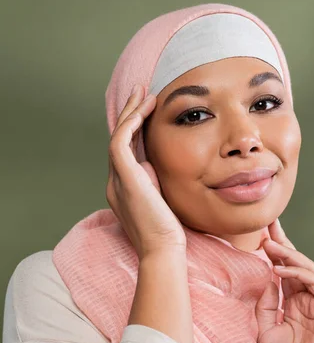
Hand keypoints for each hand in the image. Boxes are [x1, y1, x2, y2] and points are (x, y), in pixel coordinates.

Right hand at [106, 84, 186, 259]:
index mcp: (124, 190)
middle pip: (119, 140)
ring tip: (143, 93)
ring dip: (131, 113)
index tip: (147, 111)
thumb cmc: (169, 233)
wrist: (163, 250)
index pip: (127, 152)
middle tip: (139, 92)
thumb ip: (155, 183)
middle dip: (129, 114)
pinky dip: (132, 123)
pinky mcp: (125, 178)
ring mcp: (117, 180)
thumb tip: (155, 165)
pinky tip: (145, 109)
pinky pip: (121, 141)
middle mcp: (115, 183)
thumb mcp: (162, 202)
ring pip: (118, 137)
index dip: (135, 129)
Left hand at [254, 219, 313, 342]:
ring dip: (287, 254)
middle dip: (282, 243)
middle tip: (268, 225)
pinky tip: (278, 269)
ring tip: (269, 244)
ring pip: (307, 269)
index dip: (274, 251)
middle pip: (296, 263)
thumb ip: (266, 304)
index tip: (261, 234)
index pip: (284, 270)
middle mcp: (307, 299)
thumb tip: (268, 280)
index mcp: (293, 302)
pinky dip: (297, 273)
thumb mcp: (265, 328)